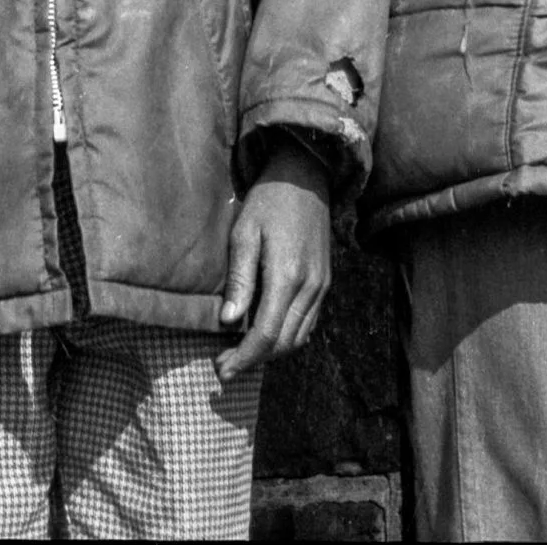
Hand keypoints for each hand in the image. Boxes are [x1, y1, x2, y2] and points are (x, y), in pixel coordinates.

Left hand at [217, 144, 332, 378]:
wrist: (306, 176)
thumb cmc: (268, 201)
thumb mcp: (244, 233)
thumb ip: (239, 279)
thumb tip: (228, 321)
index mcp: (288, 276)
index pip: (266, 334)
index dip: (243, 358)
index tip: (221, 371)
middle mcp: (310, 288)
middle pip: (283, 343)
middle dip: (254, 360)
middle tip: (224, 366)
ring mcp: (322, 287)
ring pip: (298, 337)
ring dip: (270, 351)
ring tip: (241, 353)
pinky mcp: (325, 282)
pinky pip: (307, 323)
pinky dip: (286, 336)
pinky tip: (265, 332)